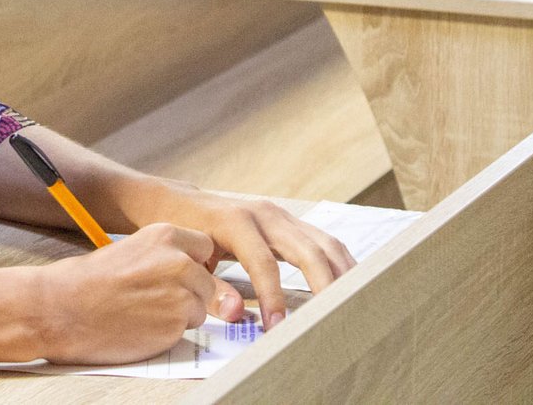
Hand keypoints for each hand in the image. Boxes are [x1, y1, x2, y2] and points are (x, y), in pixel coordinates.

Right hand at [31, 223, 239, 364]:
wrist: (62, 308)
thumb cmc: (91, 281)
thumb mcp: (135, 254)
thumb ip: (172, 262)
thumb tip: (214, 287)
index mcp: (166, 234)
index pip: (204, 248)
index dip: (190, 264)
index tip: (172, 273)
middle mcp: (179, 260)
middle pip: (207, 281)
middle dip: (188, 292)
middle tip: (150, 296)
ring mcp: (181, 292)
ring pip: (200, 306)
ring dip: (180, 313)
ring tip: (142, 310)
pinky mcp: (177, 322)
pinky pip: (188, 328)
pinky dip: (169, 330)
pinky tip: (142, 324)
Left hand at [148, 188, 356, 329]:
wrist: (180, 203)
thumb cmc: (183, 234)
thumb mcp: (190, 260)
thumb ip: (211, 288)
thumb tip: (236, 313)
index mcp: (236, 222)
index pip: (263, 263)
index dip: (272, 297)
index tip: (278, 328)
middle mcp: (265, 215)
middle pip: (306, 250)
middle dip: (322, 287)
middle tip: (332, 321)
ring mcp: (282, 216)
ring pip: (324, 244)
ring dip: (341, 276)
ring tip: (352, 307)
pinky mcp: (292, 223)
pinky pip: (324, 243)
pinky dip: (340, 265)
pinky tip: (350, 288)